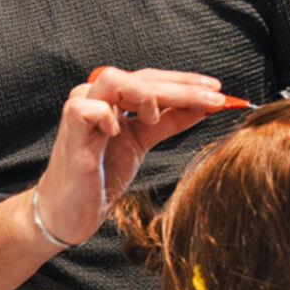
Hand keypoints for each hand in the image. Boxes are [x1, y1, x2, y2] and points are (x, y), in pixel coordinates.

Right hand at [33, 67, 231, 246]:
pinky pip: (88, 109)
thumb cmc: (100, 175)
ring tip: (155, 117)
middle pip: (142, 78)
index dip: (186, 83)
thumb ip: (168, 122)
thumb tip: (203, 107)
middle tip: (214, 99)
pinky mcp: (70, 131)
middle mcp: (95, 97)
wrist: (70, 211)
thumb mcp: (141, 143)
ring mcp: (81, 110)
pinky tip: (117, 132)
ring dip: (144, 93)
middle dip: (182, 88)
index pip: (154, 79)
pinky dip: (107, 116)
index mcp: (113, 98)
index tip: (219, 93)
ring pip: (114, 80)